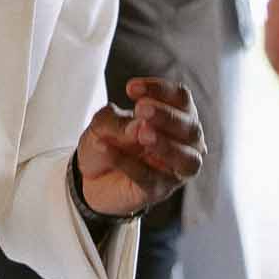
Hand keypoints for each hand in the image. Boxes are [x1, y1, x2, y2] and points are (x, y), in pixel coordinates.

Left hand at [76, 78, 205, 218]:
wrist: (87, 175)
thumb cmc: (107, 140)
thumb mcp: (103, 122)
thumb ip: (119, 121)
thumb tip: (138, 126)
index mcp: (177, 115)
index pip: (181, 98)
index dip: (160, 90)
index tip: (131, 88)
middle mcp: (185, 142)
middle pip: (191, 128)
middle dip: (168, 117)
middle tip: (141, 109)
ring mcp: (175, 169)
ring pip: (187, 159)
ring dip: (166, 145)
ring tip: (142, 134)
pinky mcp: (158, 190)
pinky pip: (149, 177)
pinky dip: (128, 163)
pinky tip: (106, 149)